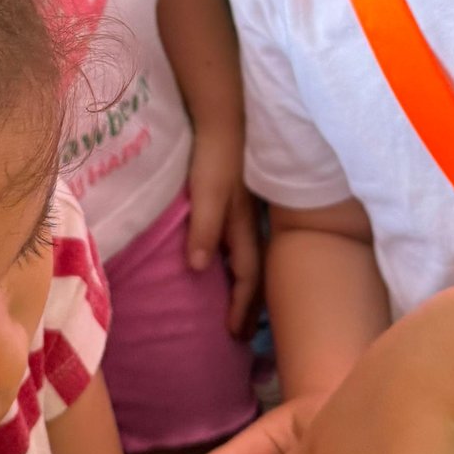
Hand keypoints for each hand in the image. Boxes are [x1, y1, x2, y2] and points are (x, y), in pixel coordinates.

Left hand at [185, 127, 261, 335]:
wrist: (222, 118)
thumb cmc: (215, 157)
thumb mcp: (207, 194)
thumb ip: (204, 229)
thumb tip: (198, 270)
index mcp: (243, 228)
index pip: (248, 277)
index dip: (241, 306)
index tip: (233, 334)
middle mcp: (247, 225)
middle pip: (254, 274)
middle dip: (250, 305)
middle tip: (241, 333)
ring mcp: (243, 214)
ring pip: (249, 259)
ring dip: (244, 287)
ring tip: (235, 307)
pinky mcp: (235, 203)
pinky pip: (239, 243)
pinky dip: (235, 263)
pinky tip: (223, 263)